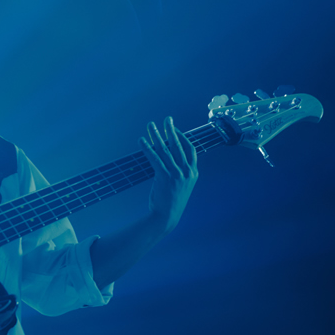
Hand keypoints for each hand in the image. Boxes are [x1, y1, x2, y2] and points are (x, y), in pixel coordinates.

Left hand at [141, 117, 197, 231]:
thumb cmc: (173, 201)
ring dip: (156, 135)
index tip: (175, 129)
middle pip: (178, 145)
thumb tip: (171, 159)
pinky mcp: (165, 177)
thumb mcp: (182, 185)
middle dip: (171, 130)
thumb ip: (181, 172)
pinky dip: (147, 148)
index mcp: (193, 173)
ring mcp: (176, 174)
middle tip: (166, 118)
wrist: (167, 216)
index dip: (182, 137)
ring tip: (150, 125)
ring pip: (165, 149)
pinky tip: (141, 140)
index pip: (190, 149)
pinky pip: (154, 158)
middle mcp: (187, 171)